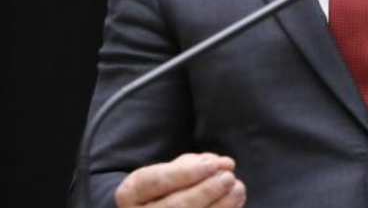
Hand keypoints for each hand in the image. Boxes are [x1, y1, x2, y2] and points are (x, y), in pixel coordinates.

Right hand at [115, 153, 245, 207]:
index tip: (214, 163)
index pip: (157, 180)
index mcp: (130, 193)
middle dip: (206, 191)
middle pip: (175, 206)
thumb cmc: (165, 188)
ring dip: (221, 206)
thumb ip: (194, 164)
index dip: (188, 172)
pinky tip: (235, 202)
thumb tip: (222, 163)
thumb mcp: (171, 170)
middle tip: (229, 177)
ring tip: (238, 188)